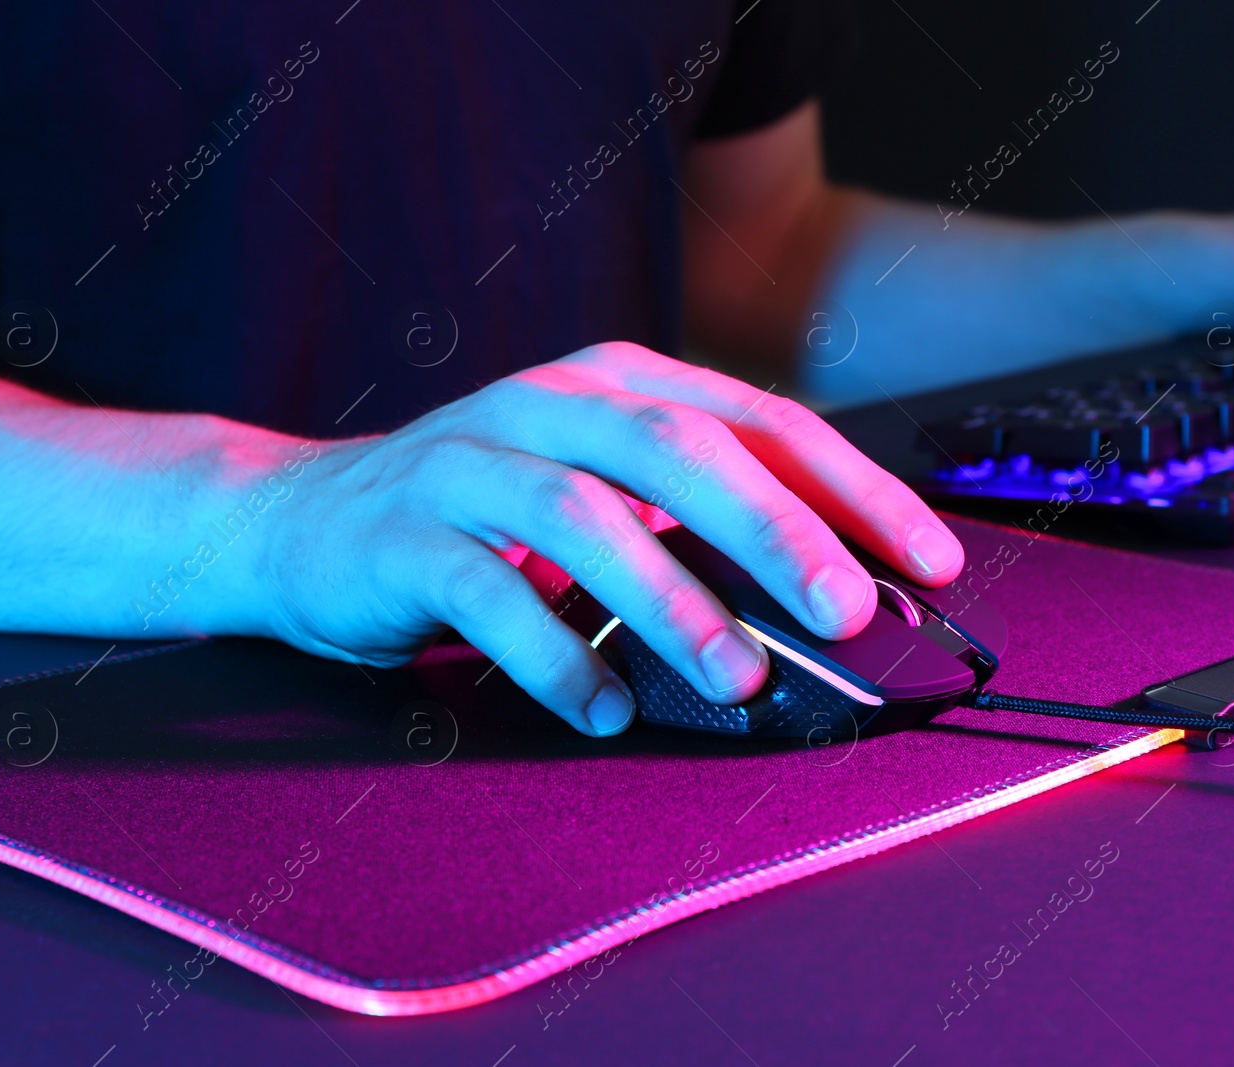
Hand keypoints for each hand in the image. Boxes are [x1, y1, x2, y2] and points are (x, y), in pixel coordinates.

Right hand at [261, 342, 964, 735]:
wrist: (305, 518)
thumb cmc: (484, 512)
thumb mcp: (600, 489)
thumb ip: (695, 519)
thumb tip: (834, 588)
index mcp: (618, 385)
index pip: (760, 423)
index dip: (852, 489)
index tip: (928, 560)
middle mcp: (550, 406)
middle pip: (679, 451)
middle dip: (775, 531)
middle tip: (845, 609)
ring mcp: (474, 464)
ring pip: (585, 517)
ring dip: (672, 601)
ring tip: (736, 676)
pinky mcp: (408, 535)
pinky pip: (489, 594)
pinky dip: (555, 655)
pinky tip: (602, 707)